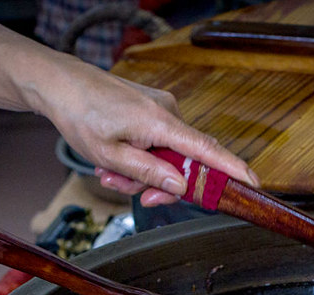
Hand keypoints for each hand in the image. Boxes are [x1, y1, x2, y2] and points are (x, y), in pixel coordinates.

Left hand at [35, 59, 258, 206]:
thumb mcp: (111, 156)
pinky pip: (156, 144)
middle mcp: (168, 112)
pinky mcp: (153, 111)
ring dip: (140, 172)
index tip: (252, 184)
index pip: (207, 151)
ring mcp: (161, 110)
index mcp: (161, 123)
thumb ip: (149, 173)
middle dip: (157, 184)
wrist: (61, 84)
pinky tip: (113, 158)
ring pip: (165, 157)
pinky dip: (138, 157)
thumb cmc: (82, 116)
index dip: (232, 169)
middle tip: (128, 191)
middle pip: (184, 163)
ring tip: (108, 170)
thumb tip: (183, 187)